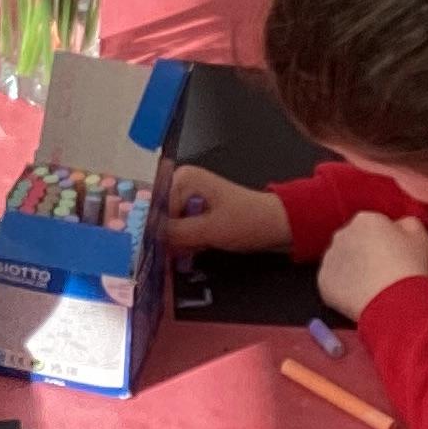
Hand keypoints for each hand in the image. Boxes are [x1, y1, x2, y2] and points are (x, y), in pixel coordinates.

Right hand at [166, 167, 291, 256]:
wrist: (278, 226)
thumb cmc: (248, 221)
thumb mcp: (209, 230)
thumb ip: (176, 233)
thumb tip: (149, 237)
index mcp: (183, 179)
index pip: (154, 207)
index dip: (154, 230)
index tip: (157, 249)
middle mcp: (182, 185)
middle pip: (160, 217)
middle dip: (168, 237)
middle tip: (182, 249)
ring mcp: (190, 199)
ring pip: (169, 228)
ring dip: (179, 242)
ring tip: (198, 245)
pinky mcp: (197, 213)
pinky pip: (181, 231)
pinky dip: (187, 242)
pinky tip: (200, 246)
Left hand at [318, 209, 427, 322]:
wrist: (397, 303)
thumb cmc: (411, 268)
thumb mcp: (421, 236)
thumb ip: (406, 223)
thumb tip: (397, 225)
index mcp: (365, 219)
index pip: (372, 226)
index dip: (385, 241)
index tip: (394, 256)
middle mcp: (342, 234)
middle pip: (353, 241)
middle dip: (364, 253)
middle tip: (383, 273)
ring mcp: (329, 259)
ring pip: (341, 261)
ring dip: (352, 270)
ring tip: (373, 288)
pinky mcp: (323, 283)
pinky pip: (333, 283)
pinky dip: (344, 289)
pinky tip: (361, 298)